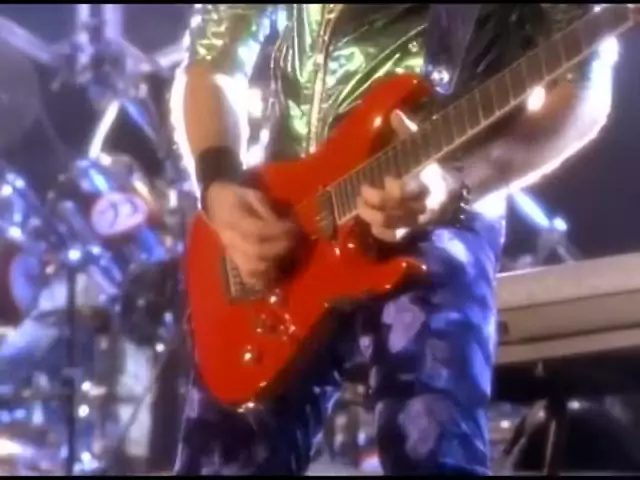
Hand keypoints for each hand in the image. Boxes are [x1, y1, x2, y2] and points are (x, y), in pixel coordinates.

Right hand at [205, 182, 295, 286]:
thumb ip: (268, 210)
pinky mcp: (236, 262)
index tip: (294, 228)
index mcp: (234, 220)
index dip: (279, 232)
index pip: (257, 231)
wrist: (216, 205)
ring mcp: (233, 254)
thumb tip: (287, 226)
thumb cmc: (238, 198)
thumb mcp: (253, 195)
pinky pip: (249, 277)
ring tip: (289, 256)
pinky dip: (264, 280)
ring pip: (252, 268)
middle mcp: (232, 241)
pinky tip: (278, 275)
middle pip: (256, 252)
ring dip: (275, 265)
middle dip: (281, 248)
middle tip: (296, 242)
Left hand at [356, 110, 428, 241]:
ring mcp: (418, 221)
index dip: (394, 187)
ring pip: (392, 224)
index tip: (385, 176)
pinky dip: (380, 232)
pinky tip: (369, 222)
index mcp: (429, 182)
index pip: (410, 190)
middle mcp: (424, 205)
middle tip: (362, 189)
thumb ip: (408, 131)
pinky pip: (394, 237)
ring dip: (371, 215)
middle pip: (396, 209)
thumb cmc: (432, 165)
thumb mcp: (424, 146)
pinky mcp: (412, 231)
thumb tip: (393, 114)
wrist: (452, 192)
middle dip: (375, 199)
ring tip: (359, 204)